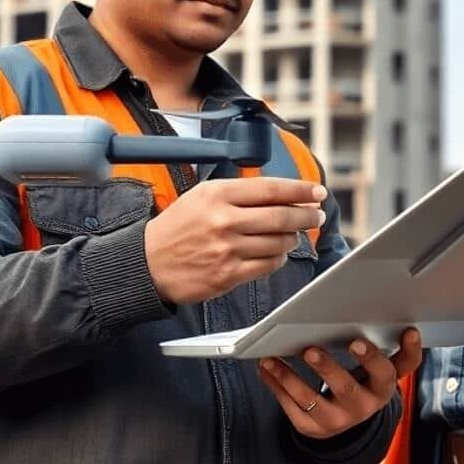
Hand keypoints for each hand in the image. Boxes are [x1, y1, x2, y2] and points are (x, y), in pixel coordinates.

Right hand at [144, 177, 325, 304]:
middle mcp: (224, 220)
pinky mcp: (228, 275)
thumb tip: (280, 194)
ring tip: (293, 235)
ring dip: (292, 238)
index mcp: (218, 194)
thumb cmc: (177, 227)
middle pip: (281, 216)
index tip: (316, 191)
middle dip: (306, 215)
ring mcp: (227, 249)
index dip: (300, 190)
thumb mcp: (202, 195)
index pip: (271, 189)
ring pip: (278, 242)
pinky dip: (279, 258)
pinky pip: (268, 265)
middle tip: (316, 215)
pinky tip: (278, 253)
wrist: (147, 262)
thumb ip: (238, 192)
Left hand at [257, 328, 421, 439]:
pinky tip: (266, 368)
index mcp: (382, 385)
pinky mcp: (314, 428)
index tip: (405, 331)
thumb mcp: (372, 368)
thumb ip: (375, 346)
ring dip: (290, 378)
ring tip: (272, 358)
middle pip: (348, 388)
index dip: (402, 351)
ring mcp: (338, 421)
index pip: (396, 370)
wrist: (345, 421)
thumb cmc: (358, 380)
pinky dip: (276, 386)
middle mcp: (364, 406)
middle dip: (328, 369)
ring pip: (313, 401)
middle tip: (311, 349)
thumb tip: (369, 311)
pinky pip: (292, 408)